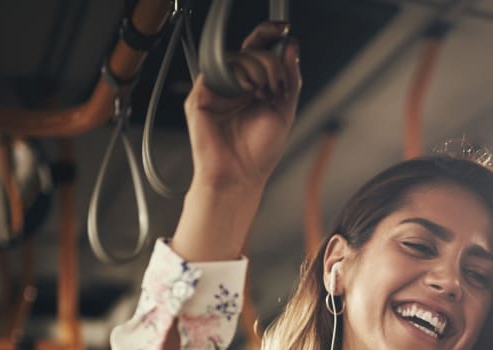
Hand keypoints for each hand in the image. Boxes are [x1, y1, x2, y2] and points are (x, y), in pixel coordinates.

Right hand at [184, 21, 301, 191]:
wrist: (240, 176)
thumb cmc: (259, 153)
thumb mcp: (285, 111)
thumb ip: (290, 78)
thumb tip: (291, 46)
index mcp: (252, 87)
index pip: (257, 50)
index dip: (269, 35)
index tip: (284, 29)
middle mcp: (233, 85)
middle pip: (249, 49)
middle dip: (270, 61)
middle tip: (276, 85)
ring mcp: (216, 89)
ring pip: (236, 57)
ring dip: (258, 69)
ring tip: (264, 94)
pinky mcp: (201, 96)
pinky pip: (219, 70)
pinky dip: (239, 75)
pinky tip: (248, 91)